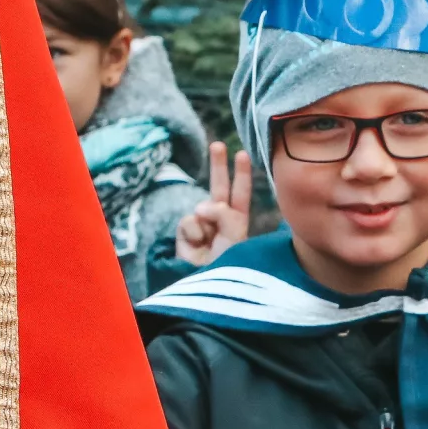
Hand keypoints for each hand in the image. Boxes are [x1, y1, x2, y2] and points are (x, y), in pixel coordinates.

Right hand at [174, 141, 251, 265]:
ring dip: (206, 223)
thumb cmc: (227, 266)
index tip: (242, 154)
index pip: (240, 194)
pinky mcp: (185, 234)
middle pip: (219, 188)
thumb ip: (224, 215)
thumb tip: (200, 207)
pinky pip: (189, 221)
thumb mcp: (235, 238)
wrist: (205, 284)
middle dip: (218, 166)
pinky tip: (196, 246)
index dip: (241, 175)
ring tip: (209, 244)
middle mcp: (219, 222)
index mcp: (237, 222)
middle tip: (218, 145)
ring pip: (201, 208)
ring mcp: (201, 226)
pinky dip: (193, 233)